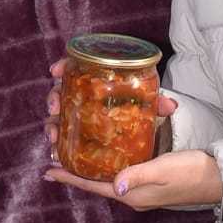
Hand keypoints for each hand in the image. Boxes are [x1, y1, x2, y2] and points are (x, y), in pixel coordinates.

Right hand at [45, 57, 175, 157]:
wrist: (140, 131)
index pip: (74, 68)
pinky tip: (55, 155)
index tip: (55, 71)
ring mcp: (76, 118)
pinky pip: (62, 140)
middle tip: (55, 108)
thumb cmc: (139, 111)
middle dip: (53, 99)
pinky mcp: (77, 137)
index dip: (63, 66)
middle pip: (60, 92)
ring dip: (52, 126)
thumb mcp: (147, 106)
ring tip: (54, 137)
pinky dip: (57, 147)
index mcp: (95, 82)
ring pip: (57, 118)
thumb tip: (171, 106)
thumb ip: (156, 104)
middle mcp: (81, 98)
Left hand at [45, 147, 222, 211]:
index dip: (70, 178)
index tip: (48, 171)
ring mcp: (141, 189)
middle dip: (75, 170)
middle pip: (95, 182)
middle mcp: (132, 194)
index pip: (93, 186)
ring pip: (106, 176)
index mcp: (131, 195)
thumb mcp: (163, 171)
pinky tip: (103, 152)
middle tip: (57, 153)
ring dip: (89, 166)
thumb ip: (137, 175)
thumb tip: (113, 185)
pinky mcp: (150, 180)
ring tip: (71, 152)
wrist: (218, 180)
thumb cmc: (192, 173)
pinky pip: (121, 171)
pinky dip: (107, 162)